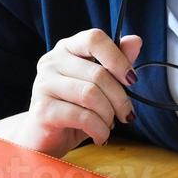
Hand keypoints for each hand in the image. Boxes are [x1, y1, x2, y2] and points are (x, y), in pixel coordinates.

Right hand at [0, 29, 143, 156]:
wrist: (46, 138)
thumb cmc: (76, 107)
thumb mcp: (100, 85)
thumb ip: (116, 62)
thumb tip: (135, 41)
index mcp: (67, 48)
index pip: (94, 38)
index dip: (118, 58)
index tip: (132, 80)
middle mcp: (52, 61)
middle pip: (98, 74)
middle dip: (120, 99)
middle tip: (126, 115)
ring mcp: (43, 84)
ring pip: (91, 95)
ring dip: (109, 115)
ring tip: (110, 125)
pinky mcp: (42, 109)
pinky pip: (81, 116)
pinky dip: (99, 129)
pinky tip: (101, 136)